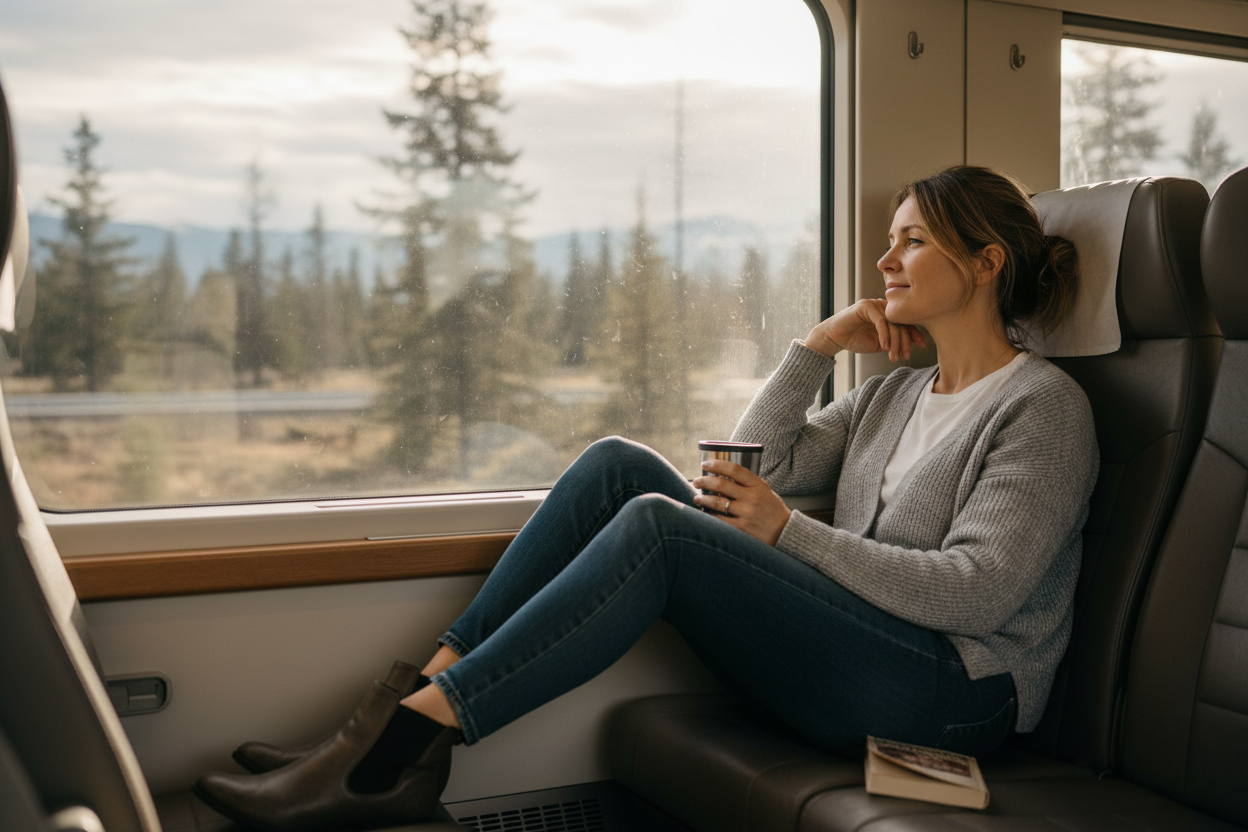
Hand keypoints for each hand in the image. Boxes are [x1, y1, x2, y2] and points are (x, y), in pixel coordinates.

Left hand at [693, 459, 791, 545]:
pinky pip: (720, 520)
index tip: (705, 464)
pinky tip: (704, 513)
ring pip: (718, 502)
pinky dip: (710, 516)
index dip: (716, 465)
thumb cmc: (773, 511)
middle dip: (704, 481)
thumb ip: (748, 484)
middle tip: (696, 481)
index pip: (734, 469)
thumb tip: (721, 476)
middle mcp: (752, 498)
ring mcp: (747, 513)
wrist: (785, 533)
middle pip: (722, 484)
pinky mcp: (743, 529)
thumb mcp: (765, 491)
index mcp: (758, 485)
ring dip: (703, 499)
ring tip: (696, 498)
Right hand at [803, 298, 926, 361]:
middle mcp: (883, 306)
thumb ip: (893, 341)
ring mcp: (874, 304)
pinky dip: (884, 335)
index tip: (922, 345)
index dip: (915, 333)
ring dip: (895, 341)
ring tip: (893, 356)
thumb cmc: (855, 340)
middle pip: (901, 322)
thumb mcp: (880, 343)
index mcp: (888, 314)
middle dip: (904, 341)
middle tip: (904, 356)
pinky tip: (884, 347)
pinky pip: (880, 321)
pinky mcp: (865, 306)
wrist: (834, 338)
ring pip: (892, 322)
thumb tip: (911, 344)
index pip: (906, 322)